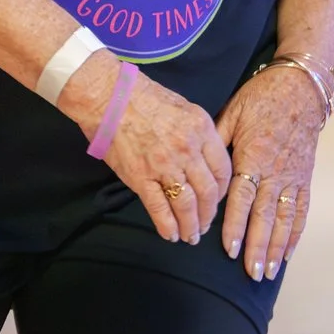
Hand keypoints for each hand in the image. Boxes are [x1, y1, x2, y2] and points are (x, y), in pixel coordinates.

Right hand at [61, 52, 230, 242]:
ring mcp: (164, 165)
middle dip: (208, 215)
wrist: (110, 97)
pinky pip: (159, 208)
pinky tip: (170, 235)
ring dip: (191, 226)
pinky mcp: (140, 177)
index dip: (222, 191)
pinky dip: (167, 226)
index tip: (217, 200)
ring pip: (186, 205)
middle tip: (205, 225)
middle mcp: (188, 150)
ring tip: (190, 236)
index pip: (223, 170)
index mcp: (202, 130)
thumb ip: (199, 135)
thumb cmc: (146, 97)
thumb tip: (205, 161)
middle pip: (208, 192)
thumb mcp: (185, 109)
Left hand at [215, 63, 324, 280]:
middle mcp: (275, 171)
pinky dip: (295, 233)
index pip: (243, 198)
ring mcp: (293, 176)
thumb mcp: (232, 113)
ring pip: (285, 218)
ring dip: (277, 247)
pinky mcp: (305, 176)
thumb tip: (197, 167)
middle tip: (250, 273)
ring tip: (268, 272)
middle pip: (265, 216)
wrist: (300, 87)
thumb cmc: (260, 97)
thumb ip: (216, 142)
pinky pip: (301, 209)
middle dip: (258, 246)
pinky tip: (288, 253)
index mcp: (253, 155)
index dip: (237, 226)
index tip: (230, 250)